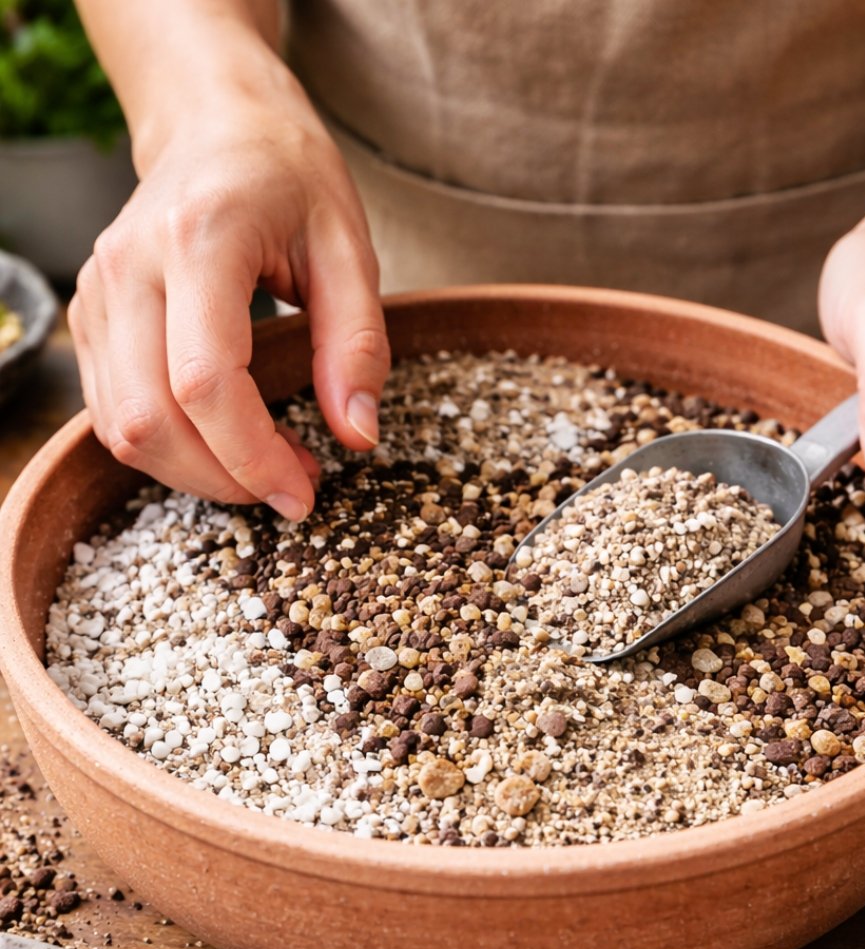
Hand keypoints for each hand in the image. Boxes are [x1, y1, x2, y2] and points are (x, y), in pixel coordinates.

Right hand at [69, 92, 387, 520]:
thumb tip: (358, 436)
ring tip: (267, 465)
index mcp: (199, 240)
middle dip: (226, 480)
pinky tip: (224, 444)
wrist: (217, 125)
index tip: (304, 491)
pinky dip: (169, 450)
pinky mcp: (90, 317)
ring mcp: (97, 293)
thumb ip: (358, 344)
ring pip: (123, 428)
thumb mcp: (350, 249)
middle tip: (293, 487)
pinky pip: (112, 413)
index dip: (252, 455)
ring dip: (196, 474)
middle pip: (151, 418)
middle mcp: (128, 268)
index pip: (204, 381)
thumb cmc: (289, 178)